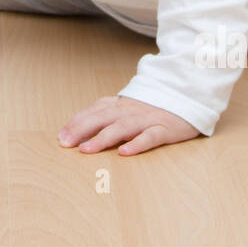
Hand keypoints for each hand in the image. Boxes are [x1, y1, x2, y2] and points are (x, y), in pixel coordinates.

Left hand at [58, 95, 200, 155]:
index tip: (60, 137)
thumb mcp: (126, 104)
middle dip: (81, 130)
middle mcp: (130, 110)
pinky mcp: (165, 129)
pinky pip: (150, 137)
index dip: (76, 123)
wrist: (188, 94)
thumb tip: (77, 125)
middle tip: (65, 143)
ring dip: (102, 138)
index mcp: (120, 104)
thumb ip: (105, 111)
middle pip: (102, 117)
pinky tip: (124, 152)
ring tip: (86, 149)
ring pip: (122, 127)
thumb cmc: (152, 105)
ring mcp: (147, 119)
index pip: (93, 111)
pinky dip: (137, 144)